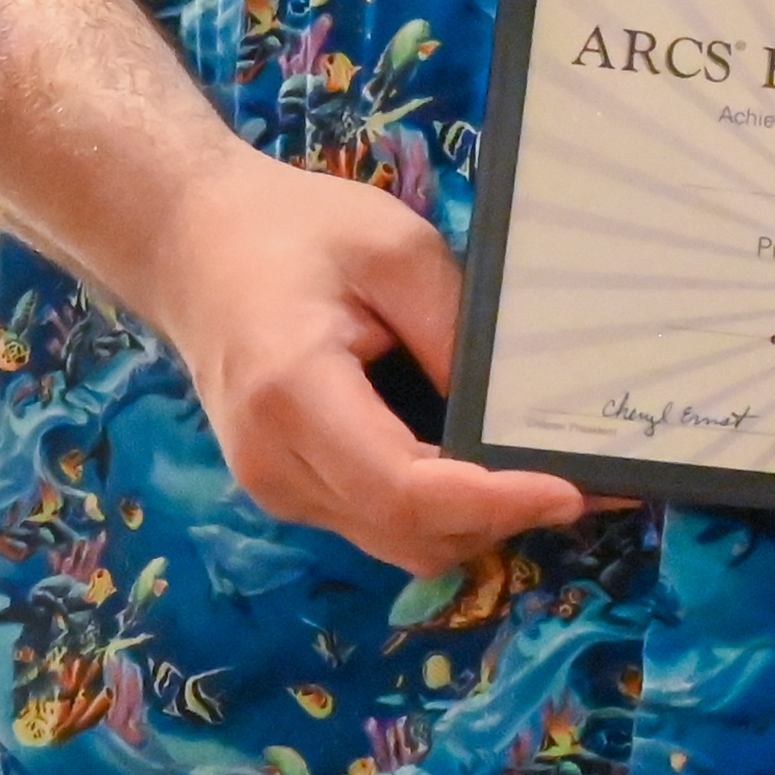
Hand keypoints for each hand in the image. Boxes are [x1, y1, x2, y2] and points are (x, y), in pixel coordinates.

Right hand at [140, 149, 586, 573]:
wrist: (191, 244)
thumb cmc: (292, 231)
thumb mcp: (395, 251)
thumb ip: (457, 332)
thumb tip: (519, 413)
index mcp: (294, 395)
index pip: (406, 491)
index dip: (495, 502)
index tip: (571, 488)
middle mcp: (276, 464)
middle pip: (409, 534)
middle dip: (500, 517)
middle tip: (582, 478)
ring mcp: (275, 488)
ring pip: (397, 543)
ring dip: (473, 522)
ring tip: (539, 472)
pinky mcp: (287, 489)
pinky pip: (377, 523)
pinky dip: (438, 510)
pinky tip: (480, 466)